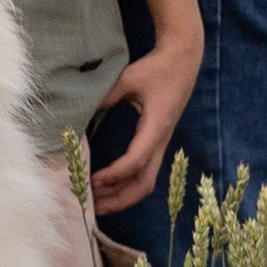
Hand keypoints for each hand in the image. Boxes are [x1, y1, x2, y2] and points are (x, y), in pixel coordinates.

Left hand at [91, 28, 203, 213]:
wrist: (183, 61)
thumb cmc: (157, 68)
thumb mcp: (129, 78)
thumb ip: (108, 96)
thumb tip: (83, 110)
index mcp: (156, 127)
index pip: (136, 161)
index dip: (115, 174)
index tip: (93, 179)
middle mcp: (160, 141)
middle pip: (144, 183)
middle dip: (119, 199)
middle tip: (92, 205)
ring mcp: (160, 144)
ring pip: (146, 182)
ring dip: (122, 195)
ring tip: (96, 201)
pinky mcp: (157, 142)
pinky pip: (144, 171)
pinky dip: (126, 184)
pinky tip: (108, 185)